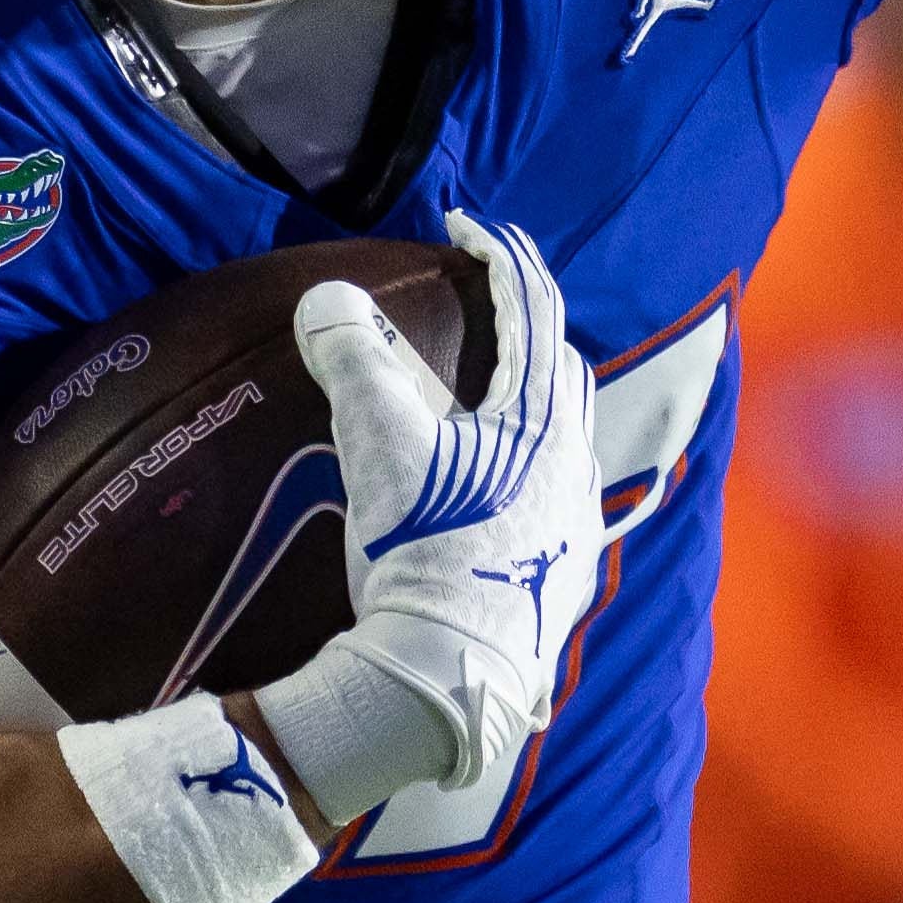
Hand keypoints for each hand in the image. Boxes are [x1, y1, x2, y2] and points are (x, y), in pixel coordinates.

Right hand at [255, 209, 603, 825]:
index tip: (468, 226)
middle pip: (564, 372)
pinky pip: (555, 497)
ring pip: (566, 438)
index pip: (532, 311)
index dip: (500, 258)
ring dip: (533, 405)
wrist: (448, 676)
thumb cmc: (425, 551)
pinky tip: (498, 491)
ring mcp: (574, 525)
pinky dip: (528, 469)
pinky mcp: (562, 576)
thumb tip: (327, 298)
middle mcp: (575, 466)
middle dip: (529, 329)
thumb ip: (354, 360)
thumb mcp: (379, 444)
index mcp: (542, 421)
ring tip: (489, 400)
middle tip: (487, 310)